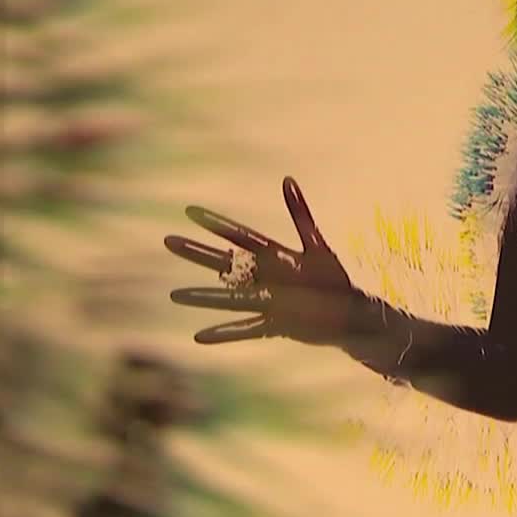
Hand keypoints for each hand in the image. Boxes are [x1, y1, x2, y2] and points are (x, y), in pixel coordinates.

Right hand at [164, 177, 358, 344]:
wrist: (348, 316)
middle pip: (225, 264)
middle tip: (168, 241)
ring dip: (203, 296)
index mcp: (274, 255)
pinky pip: (245, 328)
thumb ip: (300, 215)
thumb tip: (287, 179)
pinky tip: (199, 336)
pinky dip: (224, 333)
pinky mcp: (273, 324)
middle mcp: (264, 277)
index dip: (216, 224)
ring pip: (228, 298)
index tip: (190, 210)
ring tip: (174, 295)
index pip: (240, 236)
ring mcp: (266, 302)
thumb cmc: (333, 278)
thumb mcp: (317, 245)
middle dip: (197, 253)